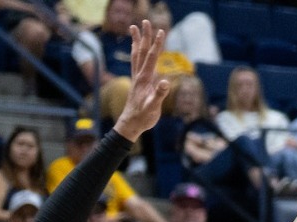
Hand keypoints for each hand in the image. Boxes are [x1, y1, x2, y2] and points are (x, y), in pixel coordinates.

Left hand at [113, 21, 171, 142]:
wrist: (131, 123)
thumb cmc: (143, 117)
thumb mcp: (154, 107)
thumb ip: (159, 94)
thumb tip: (165, 82)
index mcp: (144, 79)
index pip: (152, 57)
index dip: (156, 44)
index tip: (161, 31)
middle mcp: (139, 75)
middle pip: (142, 51)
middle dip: (144, 36)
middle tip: (145, 21)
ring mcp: (137, 78)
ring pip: (136, 55)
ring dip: (137, 41)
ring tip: (135, 28)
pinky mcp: (137, 82)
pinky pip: (136, 63)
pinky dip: (136, 53)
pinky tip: (136, 49)